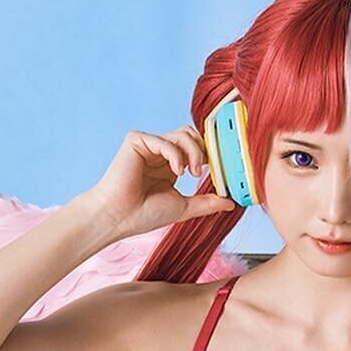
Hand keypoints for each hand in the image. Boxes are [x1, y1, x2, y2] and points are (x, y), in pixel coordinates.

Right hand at [84, 126, 235, 241]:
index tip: (219, 170)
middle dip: (203, 150)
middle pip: (191, 135)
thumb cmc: (144, 215)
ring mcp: (148, 145)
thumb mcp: (184, 207)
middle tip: (205, 171)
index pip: (195, 148)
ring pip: (182, 134)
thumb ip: (207, 203)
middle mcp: (160, 153)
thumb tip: (231, 202)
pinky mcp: (136, 141)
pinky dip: (175, 154)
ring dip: (194, 152)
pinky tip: (177, 171)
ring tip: (193, 173)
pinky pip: (164, 139)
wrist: (120, 217)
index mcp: (170, 166)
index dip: (209, 155)